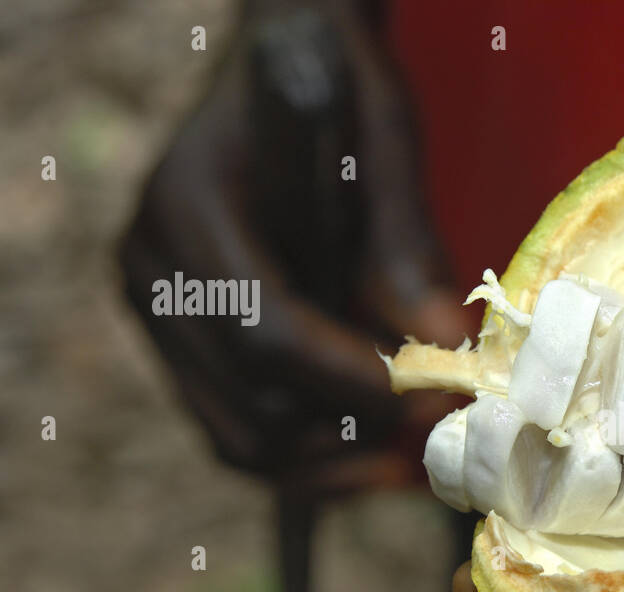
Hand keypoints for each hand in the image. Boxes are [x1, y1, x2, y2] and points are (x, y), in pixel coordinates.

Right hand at [119, 3, 474, 495]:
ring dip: (336, 460)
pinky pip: (240, 434)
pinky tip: (377, 447)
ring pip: (243, 440)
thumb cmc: (335, 95)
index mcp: (189, 205)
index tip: (433, 398)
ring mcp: (159, 316)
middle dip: (356, 430)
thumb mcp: (383, 146)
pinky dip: (312, 457)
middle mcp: (154, 270)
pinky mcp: (185, 348)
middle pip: (252, 404)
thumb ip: (408, 247)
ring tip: (414, 445)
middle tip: (440, 427)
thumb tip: (446, 344)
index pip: (267, 330)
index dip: (355, 380)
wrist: (282, 76)